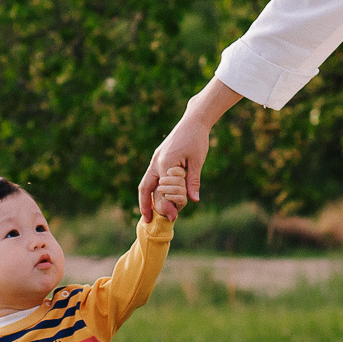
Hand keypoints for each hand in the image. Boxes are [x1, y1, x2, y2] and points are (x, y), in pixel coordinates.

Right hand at [142, 81, 236, 216]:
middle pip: (145, 187)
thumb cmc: (197, 138)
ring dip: (146, 198)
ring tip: (148, 213)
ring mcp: (156, 159)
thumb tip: (193, 200)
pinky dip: (152, 188)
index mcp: (165, 163)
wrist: (194, 120)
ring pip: (146, 182)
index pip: (163, 190)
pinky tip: (156, 198)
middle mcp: (156, 162)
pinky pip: (152, 176)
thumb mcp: (197, 161)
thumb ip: (193, 181)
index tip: (174, 218)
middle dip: (146, 205)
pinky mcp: (159, 157)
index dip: (167, 205)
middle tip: (148, 221)